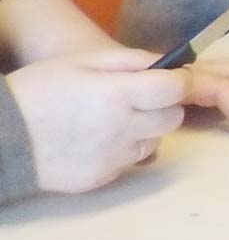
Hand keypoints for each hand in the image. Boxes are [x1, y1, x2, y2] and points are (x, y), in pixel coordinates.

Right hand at [7, 47, 189, 193]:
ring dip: (145, 129)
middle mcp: (121, 130)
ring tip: (112, 120)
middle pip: (173, 118)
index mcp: (117, 96)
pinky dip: (123, 150)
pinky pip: (129, 162)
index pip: (176, 90)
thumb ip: (129, 60)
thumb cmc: (39, 90)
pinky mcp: (101, 179)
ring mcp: (112, 159)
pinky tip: (96, 140)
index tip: (168, 78)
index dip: (178, 81)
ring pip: (155, 142)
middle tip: (139, 99)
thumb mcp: (81, 62)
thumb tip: (167, 63)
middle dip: (164, 105)